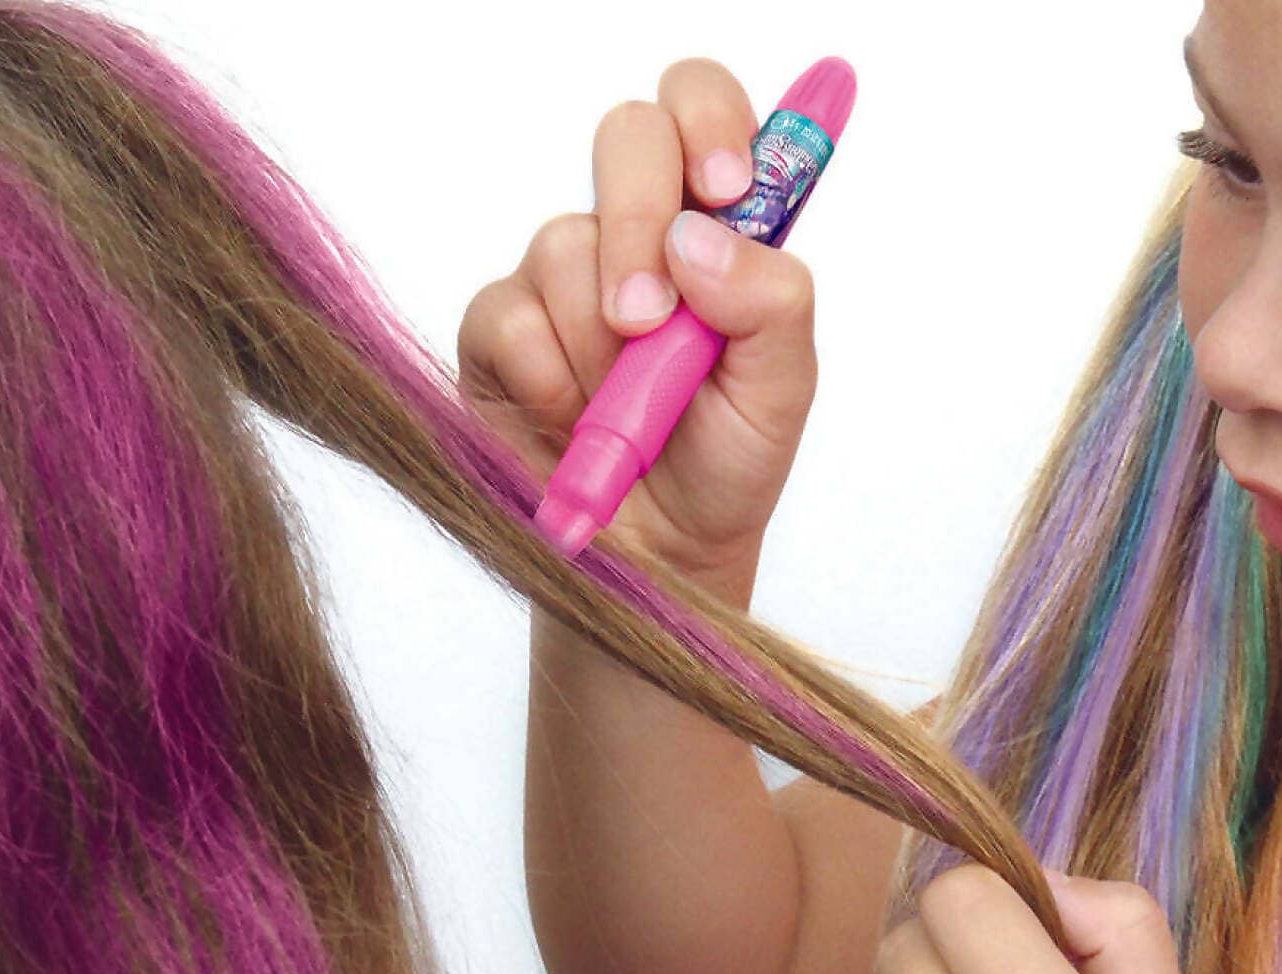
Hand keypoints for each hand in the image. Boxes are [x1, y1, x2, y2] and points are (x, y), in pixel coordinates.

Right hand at [456, 57, 819, 576]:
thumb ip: (771, 302)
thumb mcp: (780, 391)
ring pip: (564, 244)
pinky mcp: (500, 329)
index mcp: (714, 230)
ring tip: (623, 409)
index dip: (711, 122)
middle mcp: (636, 235)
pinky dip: (547, 378)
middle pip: (627, 140)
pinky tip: (569, 418)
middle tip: (648, 321)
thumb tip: (696, 235)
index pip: (704, 112)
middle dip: (637, 225)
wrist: (659, 554)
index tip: (728, 186)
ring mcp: (562, 277)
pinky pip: (509, 315)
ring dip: (601, 344)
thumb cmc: (725, 464)